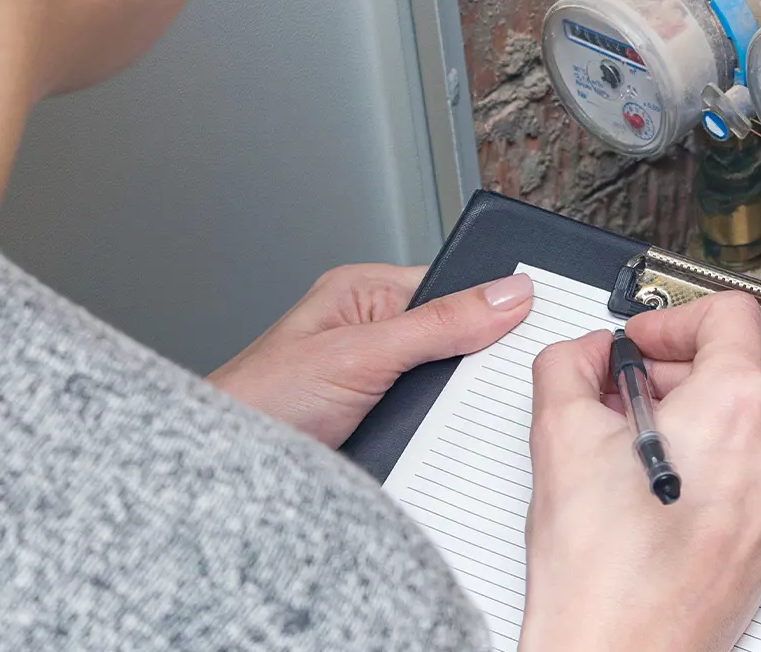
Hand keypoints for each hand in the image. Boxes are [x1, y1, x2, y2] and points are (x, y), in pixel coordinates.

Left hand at [209, 265, 533, 446]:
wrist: (225, 474)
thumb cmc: (260, 400)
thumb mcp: (361, 354)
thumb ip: (438, 324)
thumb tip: (506, 294)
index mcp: (367, 293)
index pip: (455, 286)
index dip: (493, 304)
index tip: (535, 321)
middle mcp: (374, 332)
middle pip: (458, 339)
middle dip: (475, 366)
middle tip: (493, 382)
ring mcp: (379, 380)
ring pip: (448, 387)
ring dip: (455, 408)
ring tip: (451, 418)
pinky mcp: (382, 424)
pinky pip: (433, 424)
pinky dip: (441, 437)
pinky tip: (440, 445)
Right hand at [519, 292, 760, 651]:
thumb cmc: (605, 576)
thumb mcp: (559, 436)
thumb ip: (570, 362)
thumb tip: (588, 353)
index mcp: (738, 407)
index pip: (729, 314)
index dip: (672, 319)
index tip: (642, 344)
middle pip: (734, 372)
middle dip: (671, 381)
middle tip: (619, 409)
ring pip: (744, 426)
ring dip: (690, 428)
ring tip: (635, 464)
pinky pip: (754, 475)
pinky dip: (713, 472)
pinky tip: (662, 500)